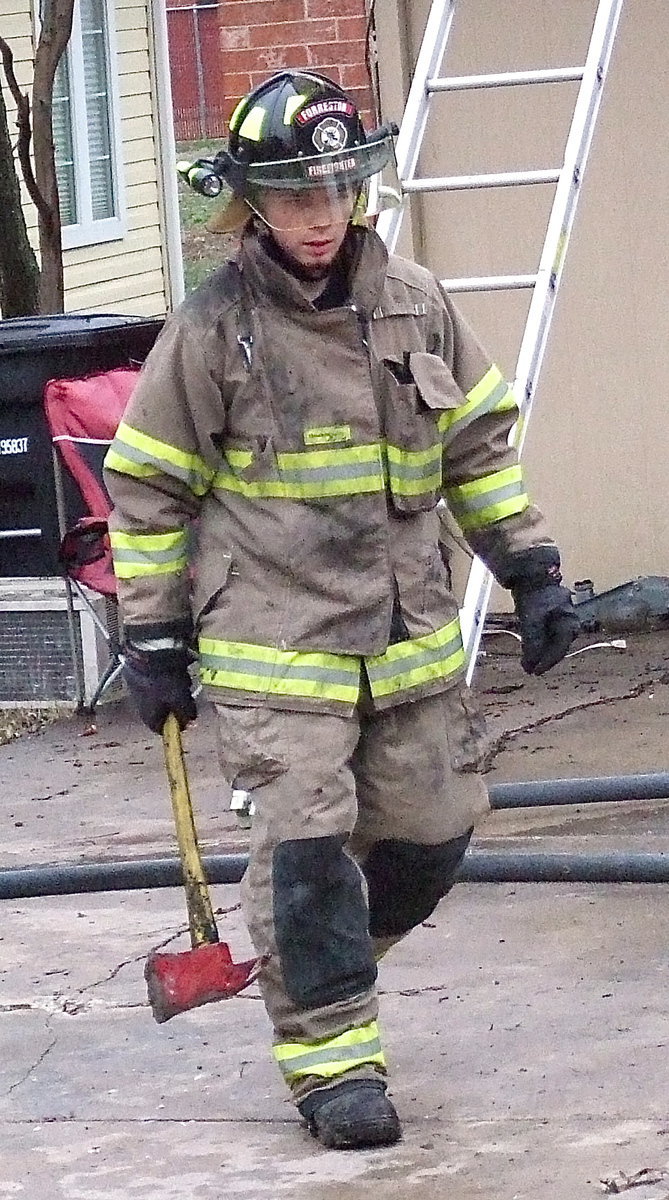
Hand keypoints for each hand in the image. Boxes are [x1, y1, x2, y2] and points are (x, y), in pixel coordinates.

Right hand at [123, 645, 196, 732]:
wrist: (147, 652)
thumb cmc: (163, 680)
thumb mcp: (180, 699)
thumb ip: (186, 712)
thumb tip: (191, 721)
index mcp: (148, 715)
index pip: (161, 729)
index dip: (176, 726)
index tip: (187, 718)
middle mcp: (139, 704)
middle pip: (162, 711)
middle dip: (177, 703)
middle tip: (186, 693)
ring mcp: (138, 688)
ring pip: (161, 694)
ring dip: (173, 688)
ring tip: (181, 677)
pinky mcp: (139, 674)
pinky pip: (157, 680)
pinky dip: (168, 676)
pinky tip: (174, 668)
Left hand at [502, 547, 579, 675]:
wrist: (530, 571)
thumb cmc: (534, 594)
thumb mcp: (531, 620)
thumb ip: (532, 641)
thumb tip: (531, 662)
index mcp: (568, 621)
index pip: (560, 648)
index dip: (547, 662)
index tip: (534, 672)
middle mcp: (568, 619)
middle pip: (557, 645)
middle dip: (544, 658)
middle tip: (531, 669)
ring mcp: (559, 615)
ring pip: (551, 639)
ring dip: (540, 651)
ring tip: (528, 661)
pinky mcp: (549, 612)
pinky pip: (545, 632)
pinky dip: (537, 641)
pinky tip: (529, 646)